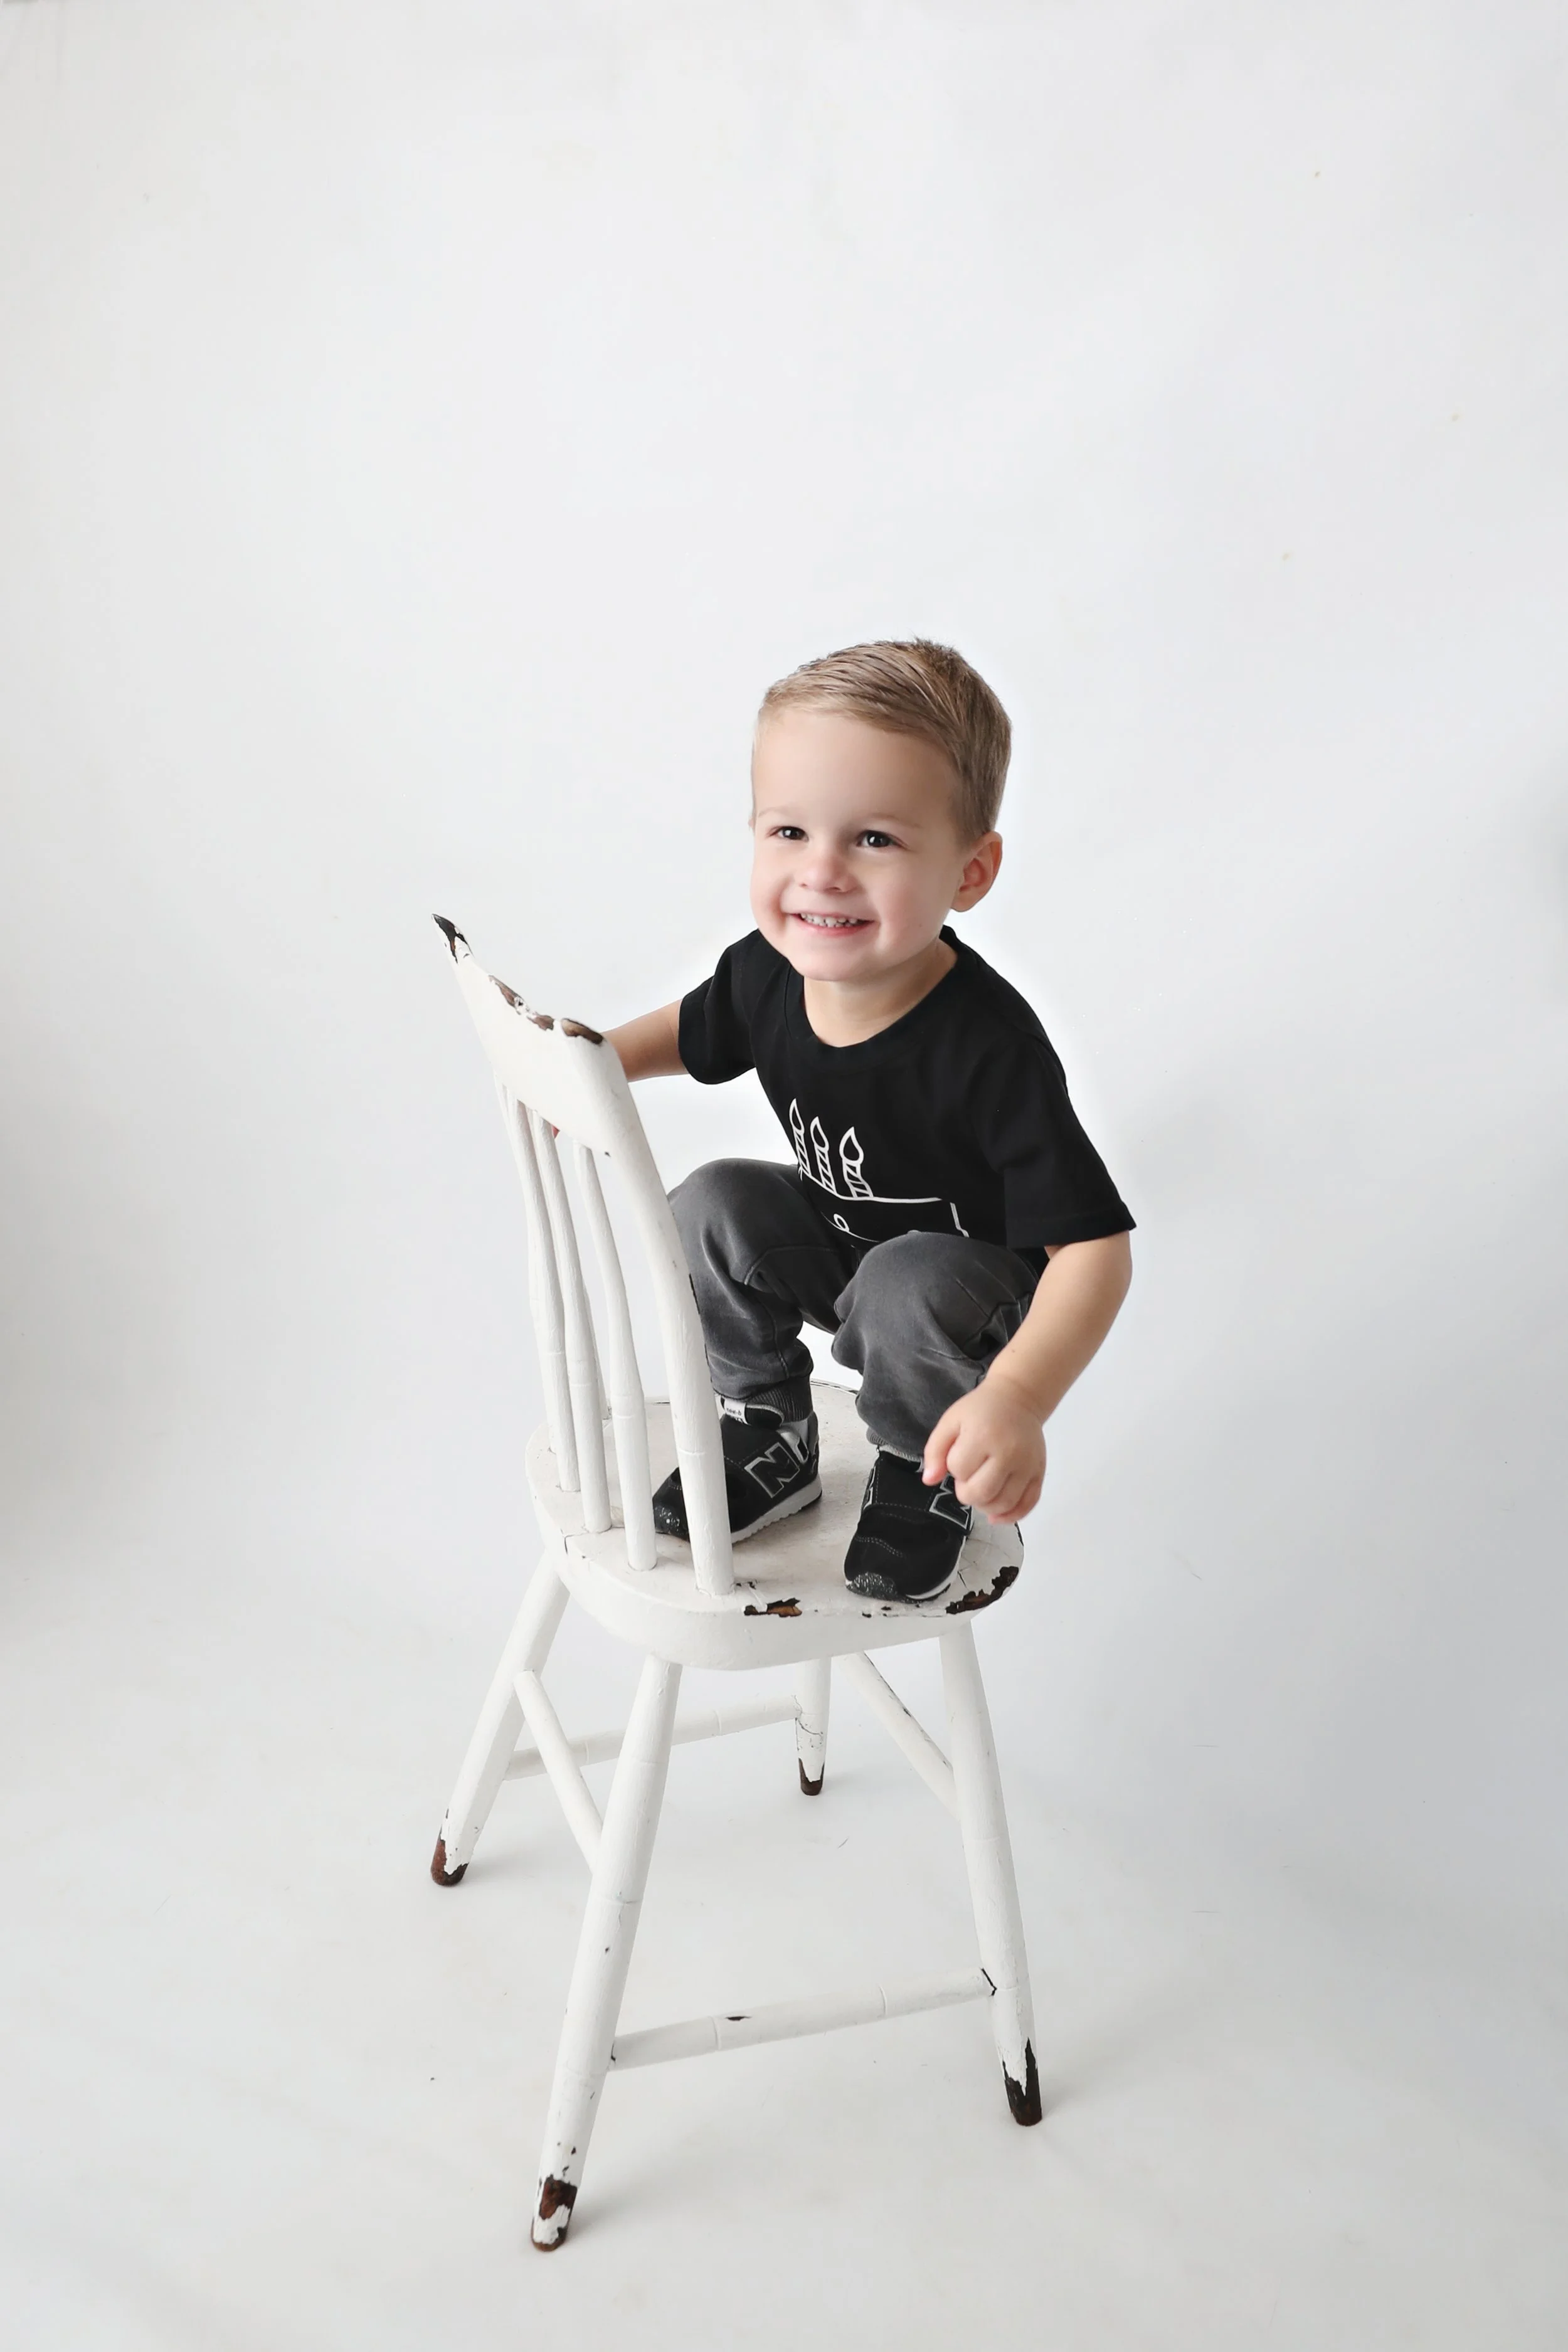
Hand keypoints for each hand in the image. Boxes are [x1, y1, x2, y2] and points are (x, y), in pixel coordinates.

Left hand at [922, 1376, 1045, 1525]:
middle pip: (981, 1493)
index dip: (954, 1467)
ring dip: (986, 1505)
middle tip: (969, 1477)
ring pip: (1003, 1504)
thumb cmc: (981, 1410)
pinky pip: (1027, 1505)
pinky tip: (997, 1514)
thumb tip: (929, 1481)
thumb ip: (935, 1450)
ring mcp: (1027, 1465)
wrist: (1018, 1399)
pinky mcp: (1039, 1474)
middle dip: (967, 1491)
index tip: (960, 1455)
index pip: (960, 1470)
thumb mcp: (951, 1422)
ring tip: (982, 1490)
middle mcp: (1009, 1453)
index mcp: (983, 1436)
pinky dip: (1011, 1516)